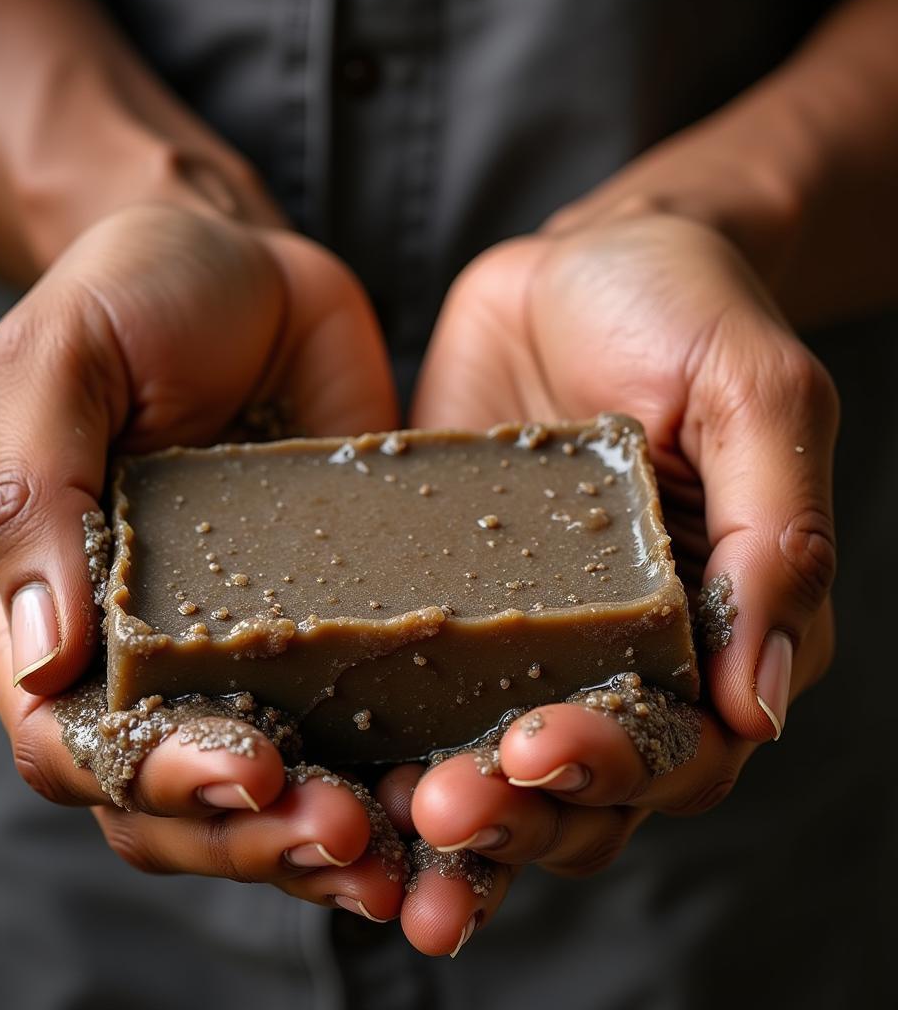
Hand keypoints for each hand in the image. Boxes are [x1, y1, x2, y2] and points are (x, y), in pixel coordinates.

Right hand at [0, 203, 404, 919]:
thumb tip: (43, 655)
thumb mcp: (57, 358)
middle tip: (345, 833)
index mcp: (40, 603)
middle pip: (167, 798)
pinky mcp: (321, 620)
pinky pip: (346, 720)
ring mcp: (232, 643)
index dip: (151, 782)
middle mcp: (131, 648)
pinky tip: (437, 792)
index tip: (250, 772)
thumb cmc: (135, 291)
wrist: (248, 265)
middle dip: (251, 833)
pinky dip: (383, 773)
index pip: (69, 743)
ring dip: (320, 835)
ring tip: (398, 844)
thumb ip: (32, 493)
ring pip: (260, 788)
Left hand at [396, 212, 836, 953]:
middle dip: (511, 814)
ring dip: (441, 819)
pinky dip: (374, 745)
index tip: (534, 749)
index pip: (678, 749)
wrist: (577, 266)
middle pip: (578, 788)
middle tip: (439, 807)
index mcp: (715, 633)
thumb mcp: (755, 398)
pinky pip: (411, 693)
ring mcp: (525, 640)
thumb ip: (776, 540)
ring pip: (492, 771)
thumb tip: (762, 703)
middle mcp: (620, 658)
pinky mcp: (445, 605)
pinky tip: (323, 770)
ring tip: (372, 834)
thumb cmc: (686, 315)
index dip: (612, 768)